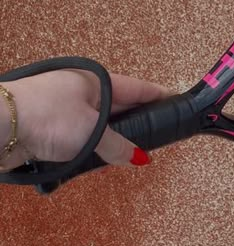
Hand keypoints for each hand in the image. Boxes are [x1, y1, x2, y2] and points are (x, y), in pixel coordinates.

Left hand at [0, 70, 168, 171]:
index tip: (176, 102)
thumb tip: (138, 157)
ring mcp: (63, 108)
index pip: (138, 88)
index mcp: (97, 81)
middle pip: (118, 110)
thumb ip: (120, 146)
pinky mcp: (47, 126)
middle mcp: (81, 91)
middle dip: (134, 127)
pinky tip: (89, 164)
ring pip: (97, 128)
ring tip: (117, 159)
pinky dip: (86, 151)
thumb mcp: (93, 133)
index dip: (159, 96)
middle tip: (153, 141)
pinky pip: (77, 140)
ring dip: (106, 144)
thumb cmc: (45, 117)